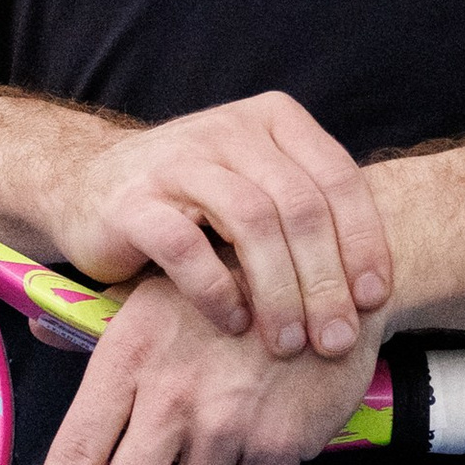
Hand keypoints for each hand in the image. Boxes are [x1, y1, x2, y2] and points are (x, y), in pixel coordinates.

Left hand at [14, 273, 379, 464]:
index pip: (75, 455)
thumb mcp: (153, 290)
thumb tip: (41, 334)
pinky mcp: (280, 442)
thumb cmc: (228, 282)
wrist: (325, 274)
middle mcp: (171, 396)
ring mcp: (228, 423)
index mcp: (127, 357)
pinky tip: (255, 444)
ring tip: (209, 458)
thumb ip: (96, 323)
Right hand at [49, 94, 391, 359]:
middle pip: (300, 206)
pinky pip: (186, 247)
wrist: (89, 187)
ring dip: (278, 291)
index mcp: (272, 122)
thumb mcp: (258, 191)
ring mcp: (179, 161)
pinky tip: (232, 324)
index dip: (363, 243)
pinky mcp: (134, 200)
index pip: (337, 179)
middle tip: (335, 339)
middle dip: (325, 281)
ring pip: (252, 222)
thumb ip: (309, 219)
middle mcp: (229, 130)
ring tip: (287, 343)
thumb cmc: (193, 205)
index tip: (372, 301)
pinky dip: (216, 291)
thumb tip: (376, 292)